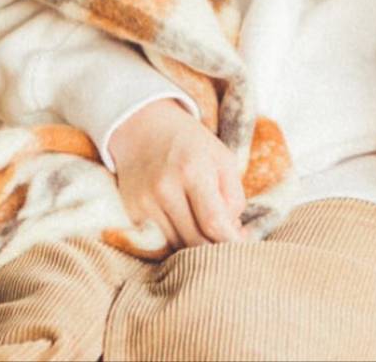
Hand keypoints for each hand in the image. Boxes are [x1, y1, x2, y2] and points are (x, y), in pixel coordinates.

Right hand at [108, 98, 247, 248]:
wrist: (144, 129)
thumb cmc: (192, 145)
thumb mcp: (223, 159)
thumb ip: (234, 197)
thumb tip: (232, 234)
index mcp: (192, 170)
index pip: (214, 222)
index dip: (232, 240)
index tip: (243, 244)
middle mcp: (164, 188)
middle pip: (195, 241)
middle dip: (215, 248)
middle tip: (227, 240)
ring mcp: (144, 202)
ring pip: (177, 246)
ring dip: (195, 245)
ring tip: (204, 227)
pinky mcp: (132, 212)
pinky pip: (159, 242)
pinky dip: (175, 240)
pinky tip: (183, 224)